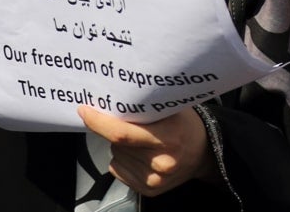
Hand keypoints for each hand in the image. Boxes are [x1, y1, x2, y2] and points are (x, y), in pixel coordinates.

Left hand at [78, 105, 213, 196]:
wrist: (205, 153)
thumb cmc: (185, 125)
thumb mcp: (171, 109)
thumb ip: (145, 106)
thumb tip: (111, 99)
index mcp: (168, 138)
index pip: (123, 132)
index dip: (99, 122)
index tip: (85, 110)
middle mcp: (160, 162)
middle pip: (117, 144)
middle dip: (114, 130)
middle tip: (130, 122)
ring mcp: (153, 180)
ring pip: (116, 155)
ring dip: (121, 146)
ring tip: (142, 140)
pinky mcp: (148, 190)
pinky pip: (118, 170)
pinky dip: (123, 159)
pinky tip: (141, 154)